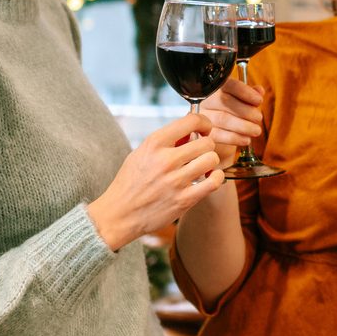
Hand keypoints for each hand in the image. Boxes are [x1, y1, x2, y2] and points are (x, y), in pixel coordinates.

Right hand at [86, 112, 224, 249]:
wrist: (119, 214)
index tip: (204, 129)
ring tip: (204, 166)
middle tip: (202, 151)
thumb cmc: (130, 182)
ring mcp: (175, 181)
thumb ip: (165, 142)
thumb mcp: (141, 153)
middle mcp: (165, 160)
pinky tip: (210, 178)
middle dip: (207, 145)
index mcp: (154, 144)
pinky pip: (214, 182)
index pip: (190, 121)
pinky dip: (217, 177)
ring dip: (211, 161)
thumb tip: (191, 132)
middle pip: (206, 142)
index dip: (204, 122)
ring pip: (211, 159)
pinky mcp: (183, 200)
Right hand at [200, 77, 263, 167]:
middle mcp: (206, 99)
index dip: (246, 92)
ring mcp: (202, 116)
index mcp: (217, 87)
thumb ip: (251, 93)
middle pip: (226, 102)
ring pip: (223, 118)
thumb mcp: (242, 99)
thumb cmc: (233, 111)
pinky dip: (235, 138)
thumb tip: (259, 91)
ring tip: (256, 130)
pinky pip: (218, 135)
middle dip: (247, 111)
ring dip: (244, 126)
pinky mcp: (202, 132)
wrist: (218, 130)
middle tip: (258, 118)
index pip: (230, 85)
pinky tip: (246, 139)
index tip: (259, 101)